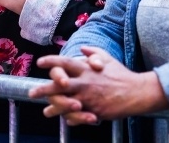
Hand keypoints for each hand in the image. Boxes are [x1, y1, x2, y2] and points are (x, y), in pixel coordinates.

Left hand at [30, 46, 168, 124]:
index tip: (39, 63)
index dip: (51, 61)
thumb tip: (81, 48)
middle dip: (43, 90)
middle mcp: (84, 82)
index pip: (65, 62)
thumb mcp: (107, 58)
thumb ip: (92, 52)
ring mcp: (88, 98)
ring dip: (54, 109)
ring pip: (65, 104)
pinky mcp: (94, 111)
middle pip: (58, 85)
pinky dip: (71, 118)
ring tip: (46, 112)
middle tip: (31, 93)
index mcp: (86, 69)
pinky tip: (66, 119)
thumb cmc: (121, 74)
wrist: (136, 93)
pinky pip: (77, 116)